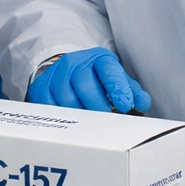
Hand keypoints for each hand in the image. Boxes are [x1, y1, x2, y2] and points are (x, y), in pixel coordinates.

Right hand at [27, 47, 151, 113]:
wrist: (66, 70)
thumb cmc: (95, 78)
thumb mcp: (115, 79)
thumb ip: (131, 90)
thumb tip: (143, 103)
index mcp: (98, 59)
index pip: (109, 71)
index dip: (118, 88)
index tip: (126, 105)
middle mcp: (75, 63)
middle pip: (85, 85)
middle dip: (98, 106)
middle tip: (106, 121)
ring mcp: (56, 75)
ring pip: (67, 99)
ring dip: (80, 116)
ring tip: (90, 126)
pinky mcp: (41, 88)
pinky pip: (50, 107)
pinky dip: (61, 118)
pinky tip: (70, 123)